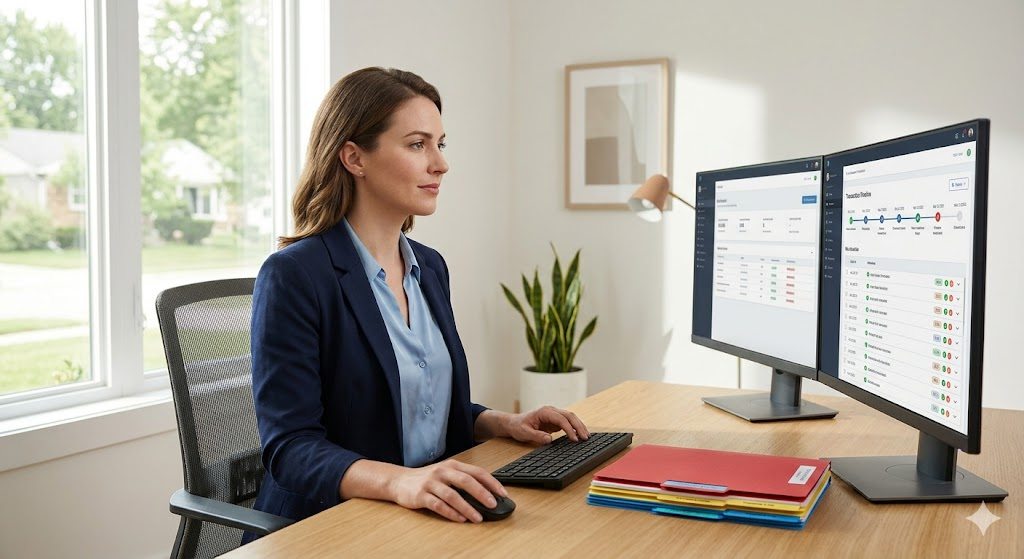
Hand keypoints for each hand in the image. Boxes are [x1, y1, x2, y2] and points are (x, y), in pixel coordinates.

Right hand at [388, 459, 507, 522]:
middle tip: (493, 505)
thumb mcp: (446, 474)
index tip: (503, 493)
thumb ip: (463, 480)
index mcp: (452, 465)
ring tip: (478, 518)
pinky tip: (460, 519)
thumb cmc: (427, 479)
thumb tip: (487, 494)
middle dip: (482, 493)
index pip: (476, 472)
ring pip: (452, 495)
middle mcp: (442, 471)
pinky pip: (438, 505)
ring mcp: (431, 483)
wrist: (399, 481)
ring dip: (467, 507)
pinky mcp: (421, 495)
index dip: (491, 482)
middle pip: (466, 481)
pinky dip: (451, 513)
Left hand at [506, 405, 589, 444]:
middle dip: (579, 426)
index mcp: (544, 412)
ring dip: (579, 426)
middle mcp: (551, 411)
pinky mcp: (555, 420)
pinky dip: (575, 428)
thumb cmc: (518, 426)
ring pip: (571, 418)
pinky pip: (568, 423)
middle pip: (569, 416)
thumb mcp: (524, 433)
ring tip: (586, 437)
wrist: (513, 423)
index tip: (574, 439)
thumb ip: (537, 436)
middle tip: (585, 438)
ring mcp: (554, 415)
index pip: (561, 419)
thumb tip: (549, 439)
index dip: (569, 429)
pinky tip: (580, 435)